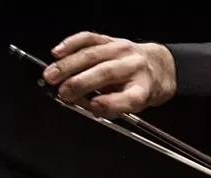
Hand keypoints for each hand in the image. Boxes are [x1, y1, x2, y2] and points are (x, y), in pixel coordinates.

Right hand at [42, 31, 175, 117]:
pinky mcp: (113, 40)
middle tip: (62, 92)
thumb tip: (81, 103)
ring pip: (93, 55)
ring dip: (68, 65)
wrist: (158, 66)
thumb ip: (110, 107)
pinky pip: (90, 38)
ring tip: (51, 75)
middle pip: (106, 73)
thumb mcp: (133, 107)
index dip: (110, 103)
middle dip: (80, 83)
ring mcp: (124, 51)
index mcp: (144, 90)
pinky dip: (71, 44)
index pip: (129, 98)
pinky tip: (57, 53)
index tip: (93, 107)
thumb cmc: (142, 89)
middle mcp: (135, 68)